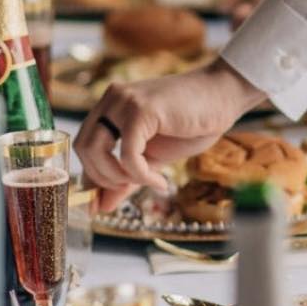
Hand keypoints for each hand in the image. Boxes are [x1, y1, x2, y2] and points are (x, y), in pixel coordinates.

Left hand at [74, 59, 265, 209]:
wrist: (222, 98)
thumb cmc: (190, 124)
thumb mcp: (152, 156)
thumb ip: (126, 178)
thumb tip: (101, 206)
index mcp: (110, 106)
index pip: (84, 144)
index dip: (91, 177)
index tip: (104, 202)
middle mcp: (112, 99)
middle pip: (84, 148)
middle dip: (104, 178)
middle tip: (131, 187)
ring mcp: (124, 101)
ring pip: (96, 150)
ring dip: (118, 176)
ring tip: (146, 180)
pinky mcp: (141, 109)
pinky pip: (127, 153)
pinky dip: (140, 174)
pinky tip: (159, 180)